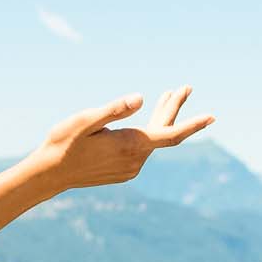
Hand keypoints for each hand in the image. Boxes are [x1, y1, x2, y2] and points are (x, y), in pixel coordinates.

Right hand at [24, 86, 213, 191]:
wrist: (49, 173)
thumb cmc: (64, 142)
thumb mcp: (86, 120)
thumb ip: (114, 109)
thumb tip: (140, 98)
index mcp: (130, 145)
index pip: (170, 134)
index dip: (193, 125)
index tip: (212, 116)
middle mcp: (135, 160)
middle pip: (164, 132)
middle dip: (174, 108)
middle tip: (185, 87)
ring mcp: (130, 168)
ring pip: (153, 140)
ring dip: (160, 118)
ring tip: (167, 95)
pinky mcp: (123, 171)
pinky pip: (142, 149)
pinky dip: (149, 132)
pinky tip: (146, 122)